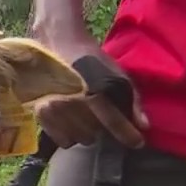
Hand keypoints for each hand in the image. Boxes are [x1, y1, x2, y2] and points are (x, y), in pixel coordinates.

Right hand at [34, 35, 149, 149]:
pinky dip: (71, 135)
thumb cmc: (90, 58)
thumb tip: (143, 126)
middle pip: (97, 134)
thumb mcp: (116, 73)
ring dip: (87, 132)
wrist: (58, 43)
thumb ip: (131, 100)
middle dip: (104, 130)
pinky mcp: (41, 114)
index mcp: (94, 91)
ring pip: (80, 138)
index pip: (113, 122)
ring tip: (87, 119)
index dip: (128, 135)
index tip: (138, 143)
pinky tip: (72, 124)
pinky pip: (63, 140)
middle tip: (103, 119)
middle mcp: (73, 103)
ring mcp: (55, 109)